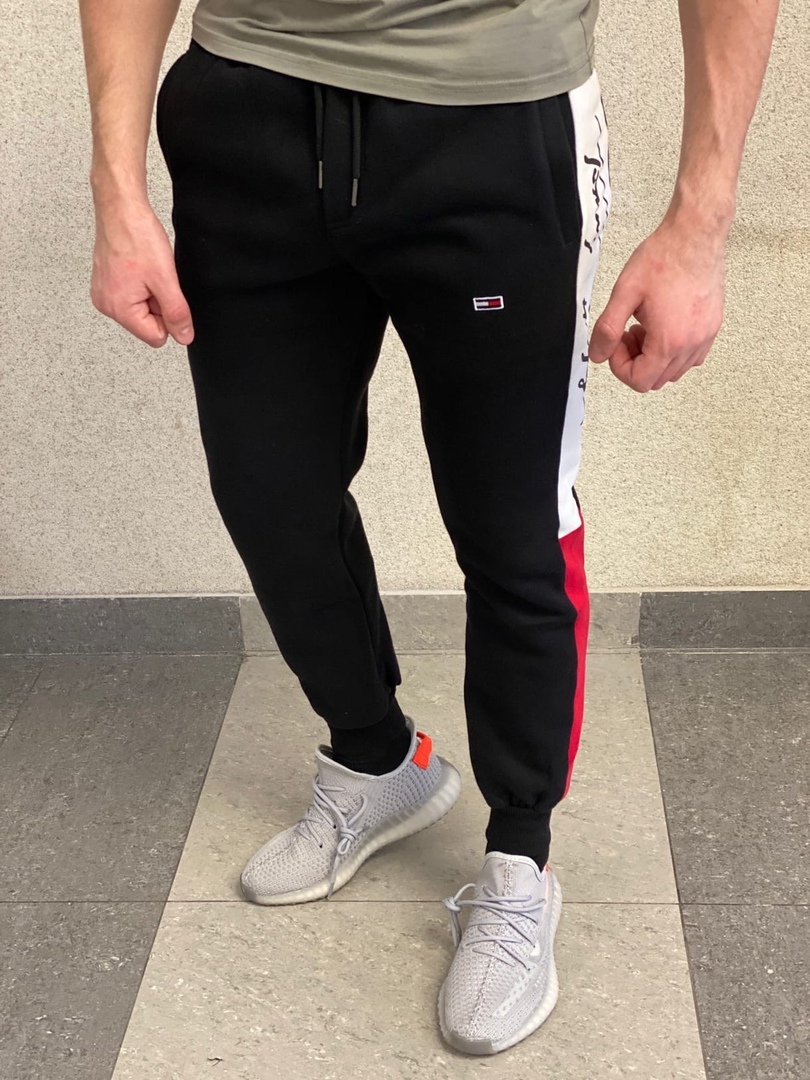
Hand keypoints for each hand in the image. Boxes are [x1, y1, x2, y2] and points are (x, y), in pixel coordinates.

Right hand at [90, 196, 193, 347]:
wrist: (120, 208)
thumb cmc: (136, 236)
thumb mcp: (166, 280)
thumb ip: (176, 313)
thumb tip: (184, 336)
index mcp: (118, 309)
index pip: (156, 337)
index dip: (168, 317)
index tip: (165, 293)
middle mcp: (106, 305)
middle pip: (147, 323)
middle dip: (157, 304)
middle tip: (155, 278)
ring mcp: (104, 293)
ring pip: (140, 308)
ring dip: (150, 292)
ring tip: (146, 270)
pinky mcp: (106, 281)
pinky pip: (132, 294)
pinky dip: (141, 283)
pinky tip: (139, 267)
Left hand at [588, 213, 725, 391]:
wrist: (696, 234)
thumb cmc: (664, 258)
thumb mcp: (624, 293)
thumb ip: (607, 329)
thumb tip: (597, 355)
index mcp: (668, 341)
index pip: (640, 381)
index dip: (619, 367)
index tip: (615, 342)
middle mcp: (692, 345)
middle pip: (656, 379)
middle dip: (635, 362)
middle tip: (627, 333)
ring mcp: (706, 336)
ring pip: (674, 370)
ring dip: (654, 357)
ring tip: (645, 326)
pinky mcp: (713, 326)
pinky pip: (692, 357)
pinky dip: (673, 351)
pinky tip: (664, 325)